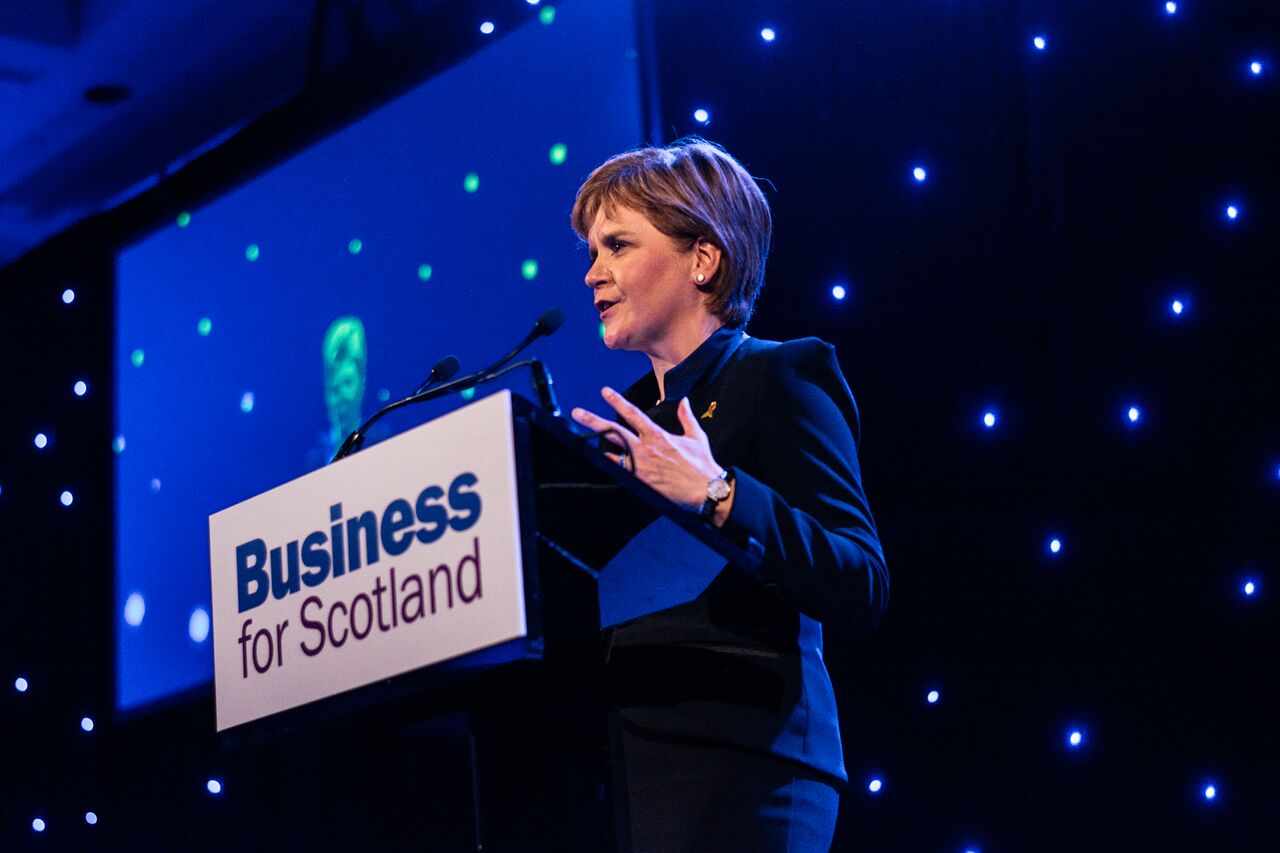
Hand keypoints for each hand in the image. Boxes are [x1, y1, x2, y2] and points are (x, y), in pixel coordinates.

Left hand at [572, 387, 724, 513]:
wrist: (705, 489)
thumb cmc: (702, 464)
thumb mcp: (696, 436)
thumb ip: (686, 417)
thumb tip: (683, 400)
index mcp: (657, 435)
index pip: (633, 414)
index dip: (617, 401)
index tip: (604, 392)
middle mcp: (645, 449)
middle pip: (614, 431)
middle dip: (594, 420)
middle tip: (577, 412)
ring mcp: (641, 466)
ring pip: (611, 454)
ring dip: (596, 447)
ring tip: (578, 440)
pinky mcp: (641, 482)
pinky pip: (619, 473)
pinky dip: (608, 468)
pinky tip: (596, 464)